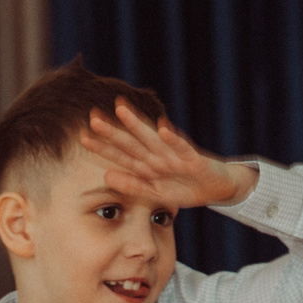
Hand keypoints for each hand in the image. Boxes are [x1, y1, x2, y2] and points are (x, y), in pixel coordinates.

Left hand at [80, 101, 254, 210]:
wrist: (219, 187)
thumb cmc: (185, 187)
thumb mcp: (156, 192)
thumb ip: (132, 185)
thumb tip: (105, 175)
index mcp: (148, 165)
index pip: (121, 154)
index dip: (103, 147)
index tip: (82, 137)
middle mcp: (158, 157)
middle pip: (132, 142)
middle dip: (113, 131)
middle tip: (92, 117)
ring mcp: (175, 156)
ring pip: (152, 139)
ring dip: (137, 125)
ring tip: (121, 109)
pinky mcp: (194, 159)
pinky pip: (182, 148)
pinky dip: (173, 139)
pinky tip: (162, 129)